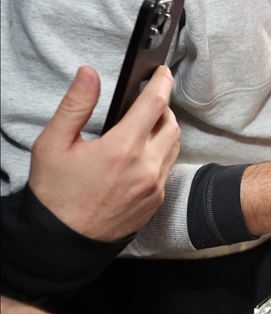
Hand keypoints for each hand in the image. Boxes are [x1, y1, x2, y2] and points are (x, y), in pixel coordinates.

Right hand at [27, 65, 179, 241]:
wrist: (61, 241)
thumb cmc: (54, 193)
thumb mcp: (53, 144)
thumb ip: (76, 105)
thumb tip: (89, 73)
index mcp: (121, 149)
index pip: (154, 103)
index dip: (162, 82)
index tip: (162, 72)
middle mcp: (145, 167)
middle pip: (171, 123)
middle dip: (163, 106)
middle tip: (147, 100)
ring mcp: (154, 186)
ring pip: (174, 146)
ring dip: (164, 130)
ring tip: (144, 125)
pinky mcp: (156, 200)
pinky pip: (168, 168)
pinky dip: (161, 153)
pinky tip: (141, 153)